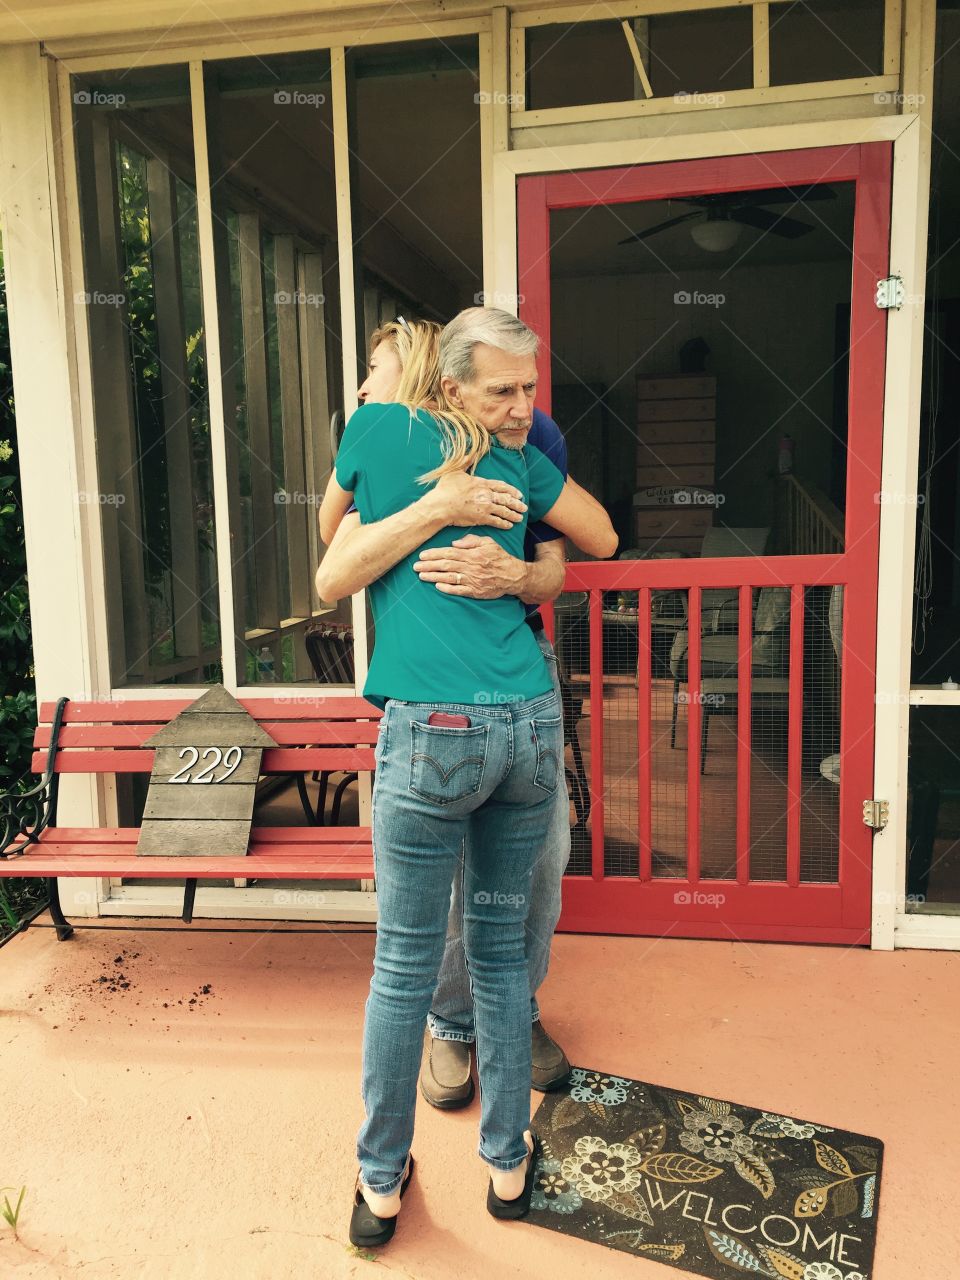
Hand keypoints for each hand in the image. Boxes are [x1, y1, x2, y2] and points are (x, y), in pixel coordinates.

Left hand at [413, 535, 527, 598]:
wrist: (513, 575)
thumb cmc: (499, 557)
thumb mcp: (488, 542)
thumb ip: (471, 540)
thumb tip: (454, 543)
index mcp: (472, 554)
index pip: (449, 553)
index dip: (434, 554)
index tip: (422, 555)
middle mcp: (471, 567)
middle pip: (446, 565)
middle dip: (429, 566)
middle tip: (415, 566)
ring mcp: (473, 580)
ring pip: (449, 578)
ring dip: (434, 577)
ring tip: (421, 576)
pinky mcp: (475, 591)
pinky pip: (459, 590)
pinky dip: (448, 589)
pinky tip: (437, 586)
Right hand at [427, 471, 526, 528]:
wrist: (440, 506)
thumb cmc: (445, 489)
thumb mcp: (455, 471)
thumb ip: (466, 461)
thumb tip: (471, 451)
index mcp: (482, 483)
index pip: (502, 486)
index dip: (512, 490)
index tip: (519, 494)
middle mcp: (486, 494)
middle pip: (506, 499)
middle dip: (517, 504)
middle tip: (524, 507)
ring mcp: (485, 507)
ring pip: (504, 511)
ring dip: (514, 514)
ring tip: (520, 517)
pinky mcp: (481, 518)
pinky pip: (497, 521)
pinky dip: (504, 523)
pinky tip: (509, 525)